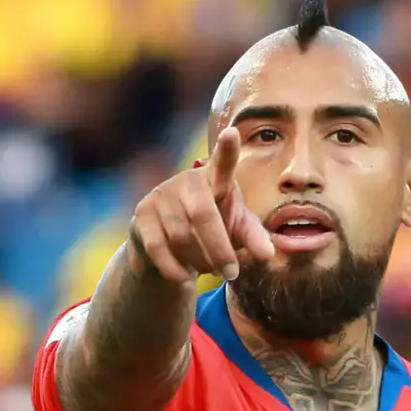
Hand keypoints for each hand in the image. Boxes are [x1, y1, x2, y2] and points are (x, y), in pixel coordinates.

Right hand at [129, 127, 274, 282]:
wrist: (168, 244)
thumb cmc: (212, 230)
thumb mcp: (237, 232)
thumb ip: (254, 238)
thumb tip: (269, 254)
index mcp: (216, 180)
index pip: (223, 163)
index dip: (227, 149)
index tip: (232, 133)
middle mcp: (187, 181)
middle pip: (204, 216)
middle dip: (220, 250)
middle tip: (231, 273)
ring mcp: (161, 195)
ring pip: (182, 236)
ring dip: (200, 261)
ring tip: (210, 270)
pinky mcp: (141, 215)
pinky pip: (159, 247)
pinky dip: (176, 268)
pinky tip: (185, 277)